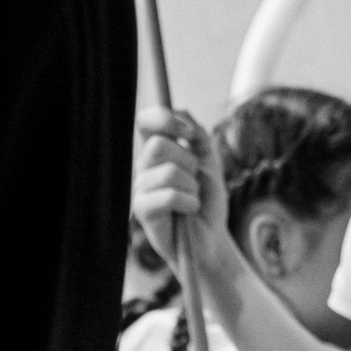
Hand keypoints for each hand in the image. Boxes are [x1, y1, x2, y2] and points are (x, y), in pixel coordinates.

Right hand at [132, 106, 225, 266]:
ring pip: (168, 172)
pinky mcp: (142, 209)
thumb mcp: (209, 162)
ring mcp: (140, 187)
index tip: (189, 134)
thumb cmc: (207, 200)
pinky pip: (168, 195)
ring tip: (192, 199)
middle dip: (188, 162)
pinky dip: (189, 203)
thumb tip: (182, 113)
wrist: (211, 237)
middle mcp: (144, 166)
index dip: (165, 119)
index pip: (145, 121)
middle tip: (194, 180)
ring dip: (192, 187)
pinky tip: (189, 211)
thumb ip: (198, 136)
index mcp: (158, 151)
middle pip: (157, 145)